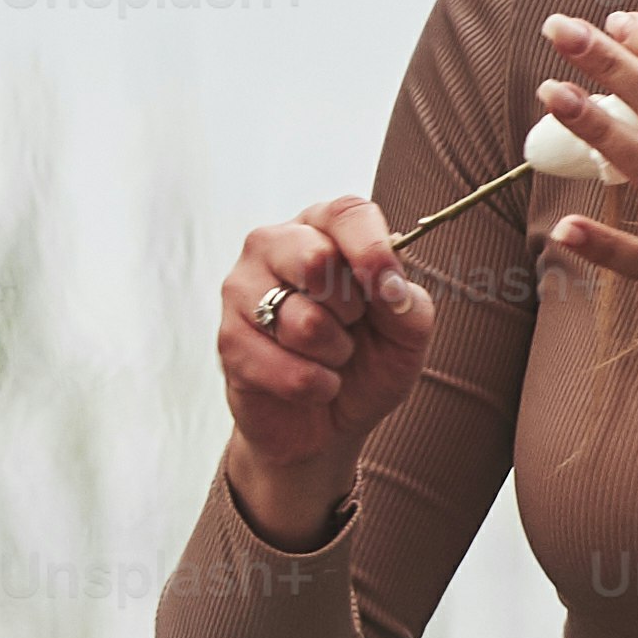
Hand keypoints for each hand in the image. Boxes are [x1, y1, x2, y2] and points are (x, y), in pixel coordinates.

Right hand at [212, 198, 433, 541]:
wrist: (325, 424)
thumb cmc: (366, 365)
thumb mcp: (407, 335)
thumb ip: (409, 305)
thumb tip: (389, 286)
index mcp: (321, 231)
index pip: (345, 213)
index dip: (372, 248)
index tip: (388, 287)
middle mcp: (273, 248)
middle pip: (315, 258)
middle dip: (350, 309)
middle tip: (350, 326)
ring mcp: (241, 291)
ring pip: (303, 321)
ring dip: (335, 354)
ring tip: (330, 358)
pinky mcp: (228, 340)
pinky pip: (287, 367)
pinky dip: (316, 386)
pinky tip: (313, 386)